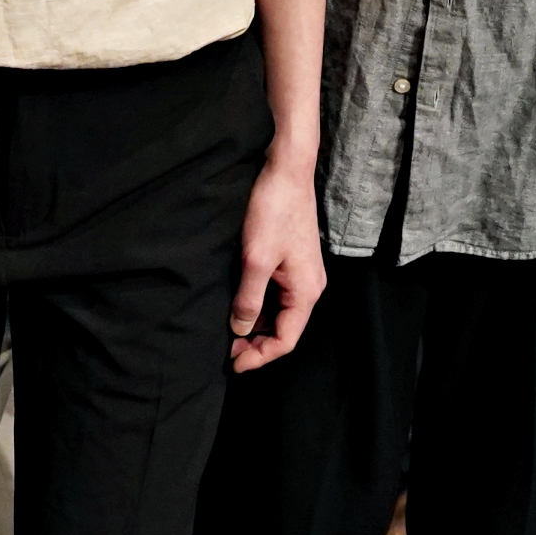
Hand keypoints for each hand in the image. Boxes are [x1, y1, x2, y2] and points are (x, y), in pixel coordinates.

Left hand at [229, 157, 325, 370]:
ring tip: (228, 330)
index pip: (286, 340)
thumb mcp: (255, 259)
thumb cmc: (274, 210)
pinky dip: (258, 305)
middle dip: (256, 344)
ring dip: (256, 325)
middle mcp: (310, 287)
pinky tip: (238, 303)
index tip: (233, 364)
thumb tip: (240, 330)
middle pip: (284, 330)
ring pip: (279, 313)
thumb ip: (248, 299)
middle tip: (225, 349)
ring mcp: (302, 274)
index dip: (259, 357)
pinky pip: (277, 295)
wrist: (286, 170)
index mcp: (306, 291)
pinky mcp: (292, 261)